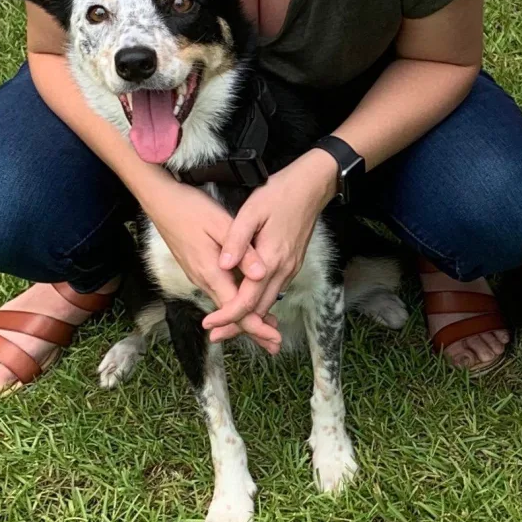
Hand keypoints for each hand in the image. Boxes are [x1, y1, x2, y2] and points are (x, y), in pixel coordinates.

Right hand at [138, 174, 281, 352]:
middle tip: (275, 344)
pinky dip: (236, 303)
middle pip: (231, 314)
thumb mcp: (221, 224)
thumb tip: (261, 274)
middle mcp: (204, 280)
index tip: (275, 338)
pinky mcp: (198, 268)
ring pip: (226, 304)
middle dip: (255, 330)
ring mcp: (199, 275)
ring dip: (247, 318)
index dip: (257, 327)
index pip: (236, 310)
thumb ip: (242, 250)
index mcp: (211, 272)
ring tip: (268, 328)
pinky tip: (247, 301)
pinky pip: (220, 292)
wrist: (161, 202)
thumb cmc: (191, 209)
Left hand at [203, 149, 338, 340]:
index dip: (227, 316)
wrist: (313, 185)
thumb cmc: (280, 193)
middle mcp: (283, 270)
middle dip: (237, 325)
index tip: (208, 325)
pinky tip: (246, 302)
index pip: (247, 301)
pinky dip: (259, 302)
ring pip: (268, 302)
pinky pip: (274, 290)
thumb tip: (224, 265)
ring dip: (248, 316)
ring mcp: (290, 268)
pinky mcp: (292, 263)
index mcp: (271, 260)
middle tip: (214, 335)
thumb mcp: (253, 211)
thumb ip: (237, 240)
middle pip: (259, 309)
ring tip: (226, 324)